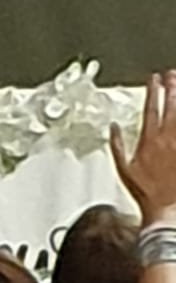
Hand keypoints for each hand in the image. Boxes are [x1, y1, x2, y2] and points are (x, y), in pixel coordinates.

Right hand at [111, 72, 175, 226]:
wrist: (165, 208)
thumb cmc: (145, 193)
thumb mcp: (123, 170)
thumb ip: (117, 146)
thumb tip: (113, 128)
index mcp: (147, 140)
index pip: (150, 108)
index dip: (152, 91)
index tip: (154, 78)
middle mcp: (165, 138)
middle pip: (169, 105)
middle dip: (171, 87)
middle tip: (172, 74)